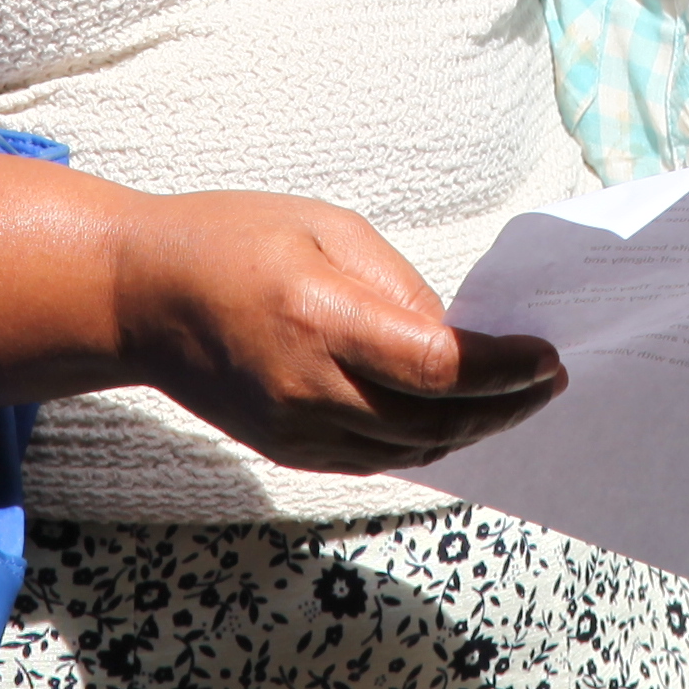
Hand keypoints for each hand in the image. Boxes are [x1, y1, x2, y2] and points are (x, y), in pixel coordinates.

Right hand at [112, 189, 564, 476]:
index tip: (548, 356)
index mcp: (320, 319)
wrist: (139, 299)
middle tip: (548, 380)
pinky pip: (376, 461)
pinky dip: (427, 442)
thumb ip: (399, 285)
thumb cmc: (232, 240)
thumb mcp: (325, 227)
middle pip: (435, 421)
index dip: (504, 370)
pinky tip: (457, 417)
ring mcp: (295, 431)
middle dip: (505, 406)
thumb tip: (455, 338)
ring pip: (412, 452)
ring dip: (473, 431)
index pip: (437, 368)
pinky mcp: (287, 451)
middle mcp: (308, 389)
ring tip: (515, 401)